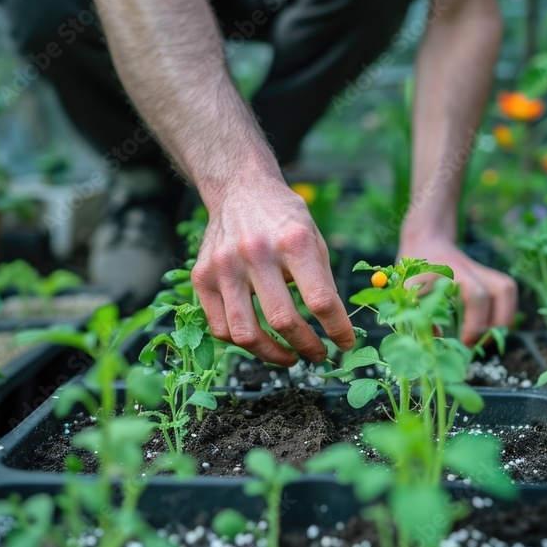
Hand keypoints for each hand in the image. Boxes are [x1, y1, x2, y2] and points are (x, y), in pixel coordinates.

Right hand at [192, 176, 354, 364]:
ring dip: (273, 355)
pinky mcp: (201, 277)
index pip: (320, 299)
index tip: (346, 343)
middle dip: (307, 347)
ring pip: (245, 333)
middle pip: (282, 320)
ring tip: (289, 357)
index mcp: (293, 241)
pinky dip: (242, 342)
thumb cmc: (283, 218)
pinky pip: (220, 327)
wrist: (239, 189)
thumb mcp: (313, 238)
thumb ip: (323, 281)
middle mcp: (256, 252)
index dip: (337, 329)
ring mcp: (224, 266)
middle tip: (318, 354)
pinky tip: (259, 340)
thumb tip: (336, 328)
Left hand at [397, 236, 516, 346]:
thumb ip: (417, 312)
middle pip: (502, 290)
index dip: (475, 323)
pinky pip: (506, 293)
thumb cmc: (414, 268)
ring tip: (489, 337)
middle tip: (479, 344)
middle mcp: (472, 269)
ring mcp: (482, 270)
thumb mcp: (406, 288)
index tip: (464, 343)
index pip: (476, 295)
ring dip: (505, 317)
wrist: (425, 242)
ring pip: (508, 289)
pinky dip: (505, 311)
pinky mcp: (488, 276)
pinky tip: (490, 327)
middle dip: (497, 322)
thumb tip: (437, 338)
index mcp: (452, 272)